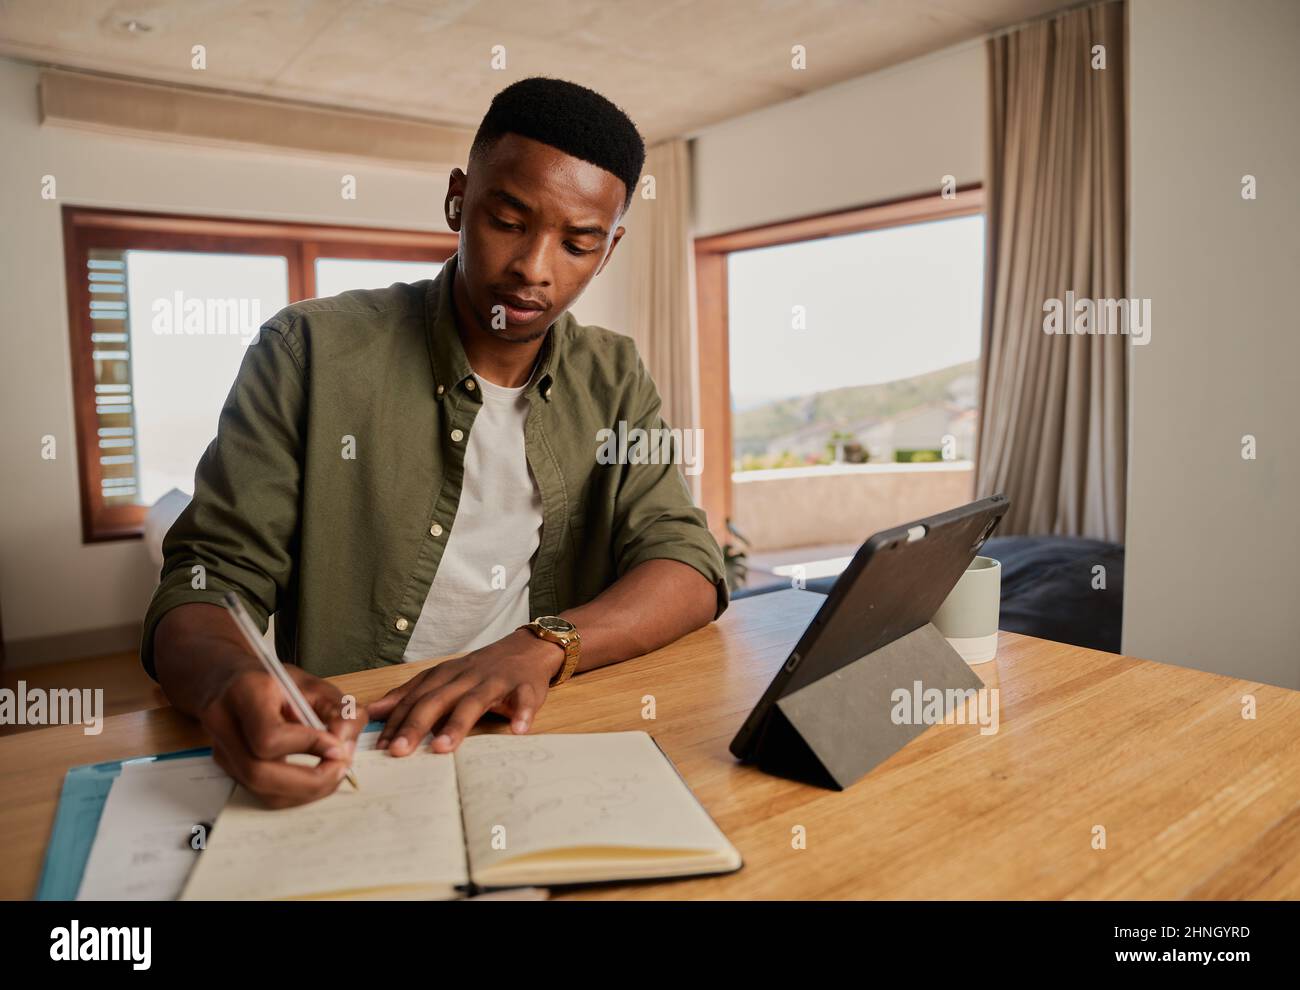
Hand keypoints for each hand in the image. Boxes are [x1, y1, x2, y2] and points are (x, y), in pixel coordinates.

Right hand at [200, 664, 368, 807]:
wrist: (230, 680)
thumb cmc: (274, 682)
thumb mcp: (313, 684)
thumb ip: (338, 710)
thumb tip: (345, 746)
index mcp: (246, 692)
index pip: (269, 736)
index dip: (308, 746)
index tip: (337, 746)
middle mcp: (223, 723)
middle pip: (258, 773)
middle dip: (308, 781)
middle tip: (341, 768)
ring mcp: (220, 749)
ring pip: (259, 789)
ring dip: (304, 791)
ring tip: (332, 773)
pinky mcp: (226, 767)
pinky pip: (260, 793)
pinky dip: (294, 793)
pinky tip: (314, 777)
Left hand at [369, 629, 564, 755]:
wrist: (526, 649)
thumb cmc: (480, 671)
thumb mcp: (442, 678)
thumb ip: (411, 695)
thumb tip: (374, 712)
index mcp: (445, 676)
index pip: (415, 699)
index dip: (396, 721)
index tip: (379, 746)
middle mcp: (466, 677)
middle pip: (437, 700)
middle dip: (416, 725)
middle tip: (398, 751)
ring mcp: (495, 681)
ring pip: (474, 701)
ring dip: (457, 724)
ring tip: (442, 747)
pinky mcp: (525, 687)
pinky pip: (524, 699)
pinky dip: (522, 713)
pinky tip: (518, 730)